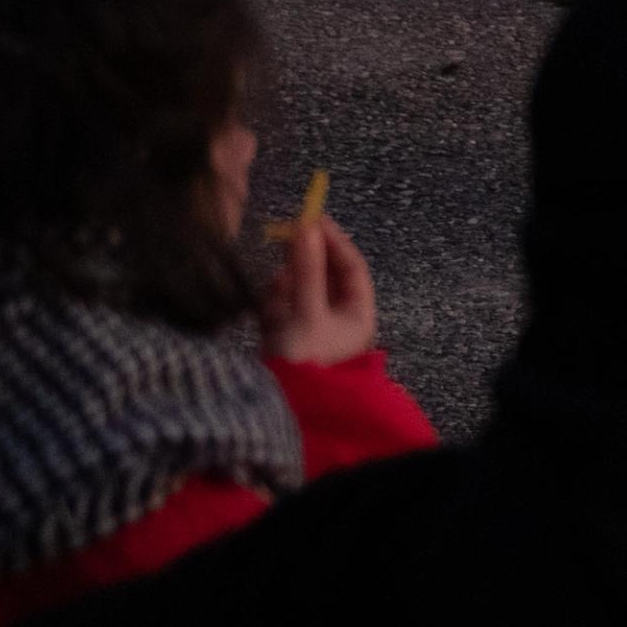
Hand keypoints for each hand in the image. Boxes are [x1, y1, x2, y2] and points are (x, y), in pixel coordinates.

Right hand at [260, 215, 379, 366]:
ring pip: (299, 290)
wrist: (277, 408)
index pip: (352, 269)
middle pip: (325, 277)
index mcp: (357, 316)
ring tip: (280, 281)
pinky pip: (280, 309)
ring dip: (288, 280)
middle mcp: (337, 321)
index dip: (335, 242)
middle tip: (289, 232)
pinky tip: (269, 304)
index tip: (314, 218)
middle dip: (307, 257)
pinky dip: (274, 301)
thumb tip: (307, 228)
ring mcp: (309, 329)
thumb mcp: (308, 312)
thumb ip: (306, 270)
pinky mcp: (282, 338)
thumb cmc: (303, 360)